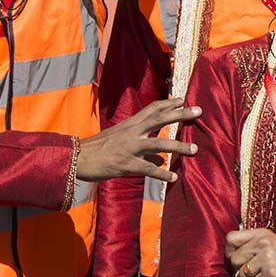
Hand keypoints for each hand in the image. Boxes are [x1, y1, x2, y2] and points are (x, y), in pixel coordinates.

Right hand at [77, 97, 200, 181]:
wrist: (77, 158)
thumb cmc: (98, 149)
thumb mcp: (119, 141)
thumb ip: (142, 149)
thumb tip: (160, 159)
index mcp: (130, 124)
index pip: (152, 109)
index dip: (168, 103)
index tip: (182, 99)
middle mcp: (132, 132)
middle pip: (160, 119)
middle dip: (181, 114)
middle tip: (198, 111)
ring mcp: (130, 147)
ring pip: (159, 143)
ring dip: (178, 146)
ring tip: (194, 150)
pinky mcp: (126, 164)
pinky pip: (148, 169)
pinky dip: (162, 173)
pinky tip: (173, 177)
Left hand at [226, 228, 275, 276]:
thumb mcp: (274, 242)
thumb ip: (255, 243)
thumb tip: (231, 252)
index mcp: (262, 233)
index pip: (231, 238)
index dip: (229, 250)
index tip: (237, 258)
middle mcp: (263, 243)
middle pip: (234, 258)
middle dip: (240, 268)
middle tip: (252, 271)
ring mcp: (267, 258)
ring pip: (242, 273)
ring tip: (264, 276)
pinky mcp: (271, 274)